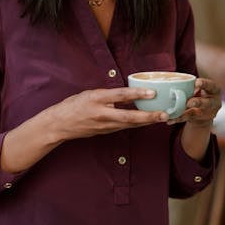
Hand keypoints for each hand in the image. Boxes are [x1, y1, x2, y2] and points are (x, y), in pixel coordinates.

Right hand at [50, 87, 167, 140]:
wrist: (59, 125)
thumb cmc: (74, 105)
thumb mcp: (90, 93)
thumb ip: (109, 95)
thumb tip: (129, 93)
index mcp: (97, 99)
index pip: (120, 95)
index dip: (136, 94)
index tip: (152, 93)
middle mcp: (101, 113)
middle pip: (129, 116)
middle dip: (148, 116)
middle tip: (164, 115)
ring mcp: (104, 125)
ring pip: (129, 124)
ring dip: (146, 121)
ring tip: (162, 117)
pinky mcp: (106, 132)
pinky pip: (124, 127)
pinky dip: (137, 124)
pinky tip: (148, 121)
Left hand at [167, 78, 221, 127]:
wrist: (207, 110)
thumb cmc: (202, 93)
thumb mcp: (202, 87)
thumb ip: (193, 85)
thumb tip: (174, 78)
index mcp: (215, 90)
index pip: (211, 86)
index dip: (204, 84)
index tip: (197, 82)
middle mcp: (214, 103)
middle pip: (206, 103)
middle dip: (198, 102)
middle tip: (189, 103)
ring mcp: (207, 113)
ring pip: (195, 113)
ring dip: (184, 114)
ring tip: (174, 114)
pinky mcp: (198, 120)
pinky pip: (187, 120)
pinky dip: (178, 119)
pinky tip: (170, 120)